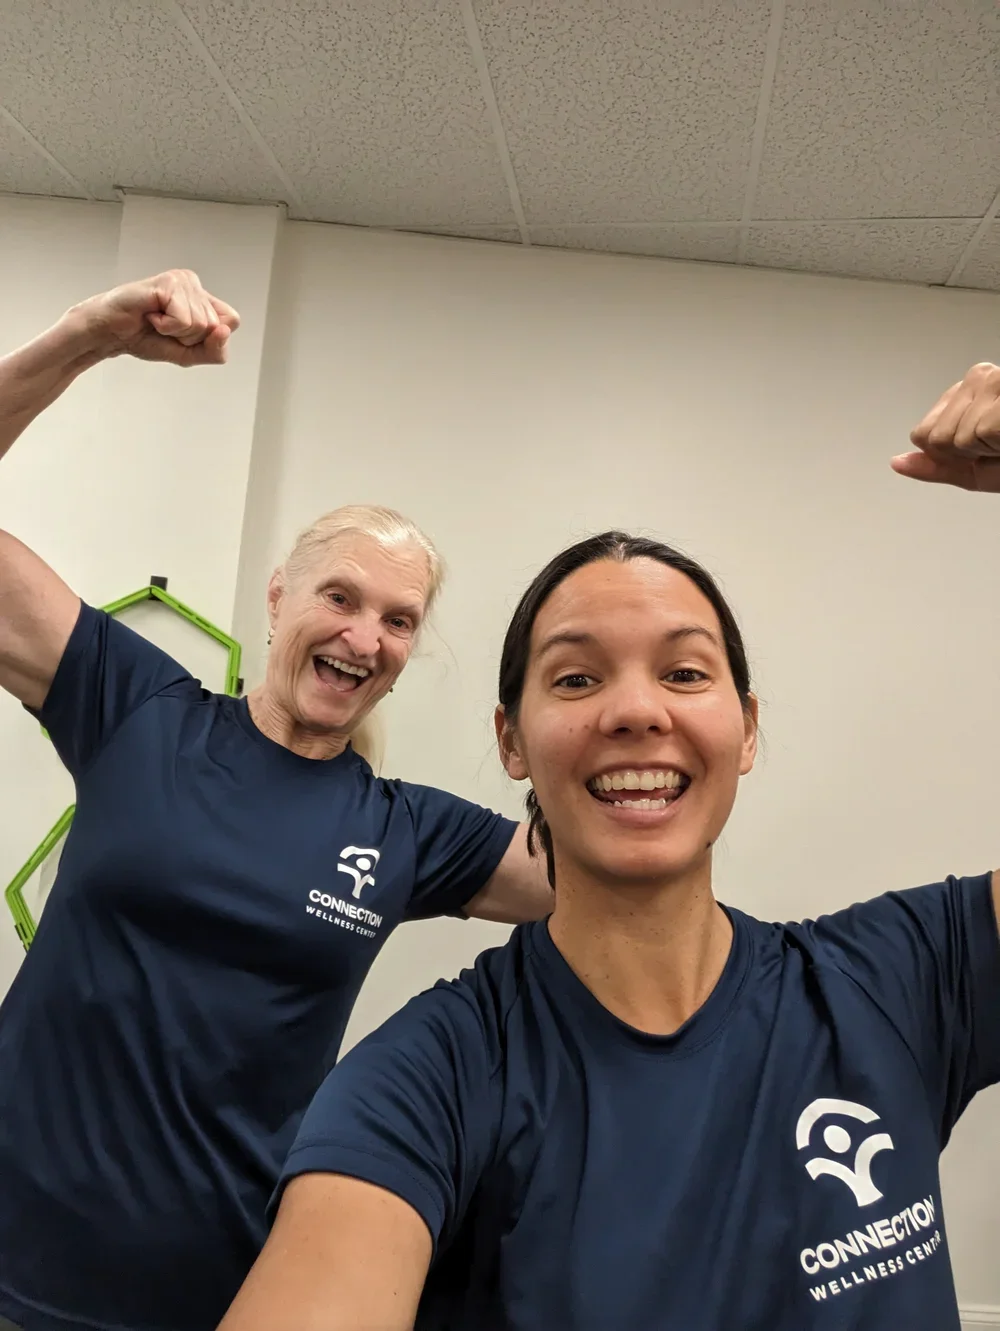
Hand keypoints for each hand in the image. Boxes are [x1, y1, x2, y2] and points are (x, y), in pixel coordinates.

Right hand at [71, 269, 239, 366]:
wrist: (111, 333)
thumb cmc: (145, 337)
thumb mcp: (189, 354)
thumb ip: (214, 350)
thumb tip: (223, 330)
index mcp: (203, 298)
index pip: (231, 322)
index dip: (210, 338)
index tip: (182, 334)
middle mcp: (195, 285)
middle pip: (216, 326)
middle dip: (189, 338)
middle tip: (164, 327)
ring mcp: (183, 280)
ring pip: (201, 324)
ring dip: (175, 332)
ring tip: (156, 320)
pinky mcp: (169, 282)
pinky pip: (184, 320)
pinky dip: (166, 326)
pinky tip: (151, 315)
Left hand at [892, 363, 999, 491]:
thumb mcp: (976, 468)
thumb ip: (936, 466)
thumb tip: (897, 463)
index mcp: (967, 390)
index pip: (923, 434)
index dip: (951, 454)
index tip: (983, 449)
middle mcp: (980, 377)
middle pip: (936, 437)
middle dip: (968, 454)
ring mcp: (997, 380)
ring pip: (957, 437)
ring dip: (989, 450)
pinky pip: (981, 433)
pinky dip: (999, 446)